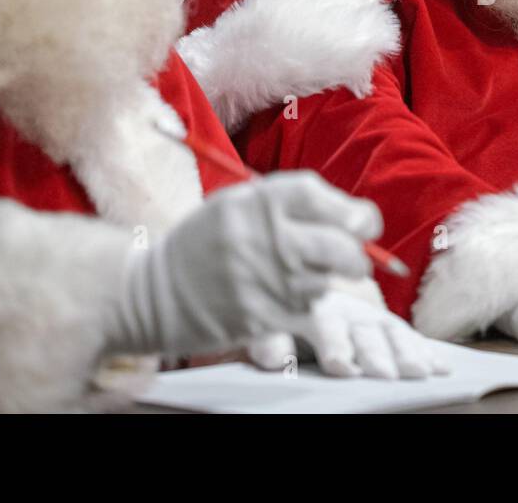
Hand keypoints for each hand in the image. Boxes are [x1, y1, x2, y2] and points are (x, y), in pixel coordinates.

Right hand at [107, 170, 381, 356]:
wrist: (152, 294)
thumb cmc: (205, 243)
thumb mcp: (238, 204)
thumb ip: (290, 203)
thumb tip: (354, 218)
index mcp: (257, 201)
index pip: (324, 199)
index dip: (357, 213)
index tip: (365, 225)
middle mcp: (263, 238)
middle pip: (341, 246)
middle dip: (357, 255)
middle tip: (353, 258)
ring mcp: (263, 281)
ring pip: (327, 282)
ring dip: (325, 281)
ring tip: (298, 275)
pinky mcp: (262, 317)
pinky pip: (308, 311)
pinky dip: (305, 306)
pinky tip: (282, 296)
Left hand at [247, 289, 450, 378]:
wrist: (304, 273)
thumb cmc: (283, 311)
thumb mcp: (269, 326)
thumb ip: (270, 343)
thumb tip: (273, 358)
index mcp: (313, 306)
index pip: (325, 324)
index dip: (335, 345)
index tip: (342, 367)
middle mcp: (344, 308)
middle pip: (363, 329)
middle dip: (376, 352)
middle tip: (386, 373)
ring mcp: (367, 315)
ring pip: (389, 330)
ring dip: (406, 351)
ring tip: (420, 371)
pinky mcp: (385, 325)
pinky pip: (407, 336)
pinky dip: (424, 350)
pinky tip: (440, 365)